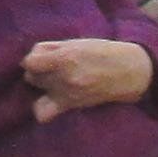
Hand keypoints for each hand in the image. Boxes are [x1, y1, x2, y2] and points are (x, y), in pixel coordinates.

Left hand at [21, 36, 156, 119]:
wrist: (128, 72)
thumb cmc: (103, 52)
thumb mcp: (77, 42)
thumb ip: (51, 48)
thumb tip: (32, 56)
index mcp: (65, 58)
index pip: (29, 62)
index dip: (32, 59)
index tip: (40, 58)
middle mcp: (64, 78)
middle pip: (32, 77)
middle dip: (38, 71)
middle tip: (51, 67)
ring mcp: (67, 94)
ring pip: (36, 92)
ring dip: (42, 85)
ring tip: (53, 80)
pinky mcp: (71, 106)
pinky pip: (43, 113)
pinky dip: (42, 108)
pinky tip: (49, 99)